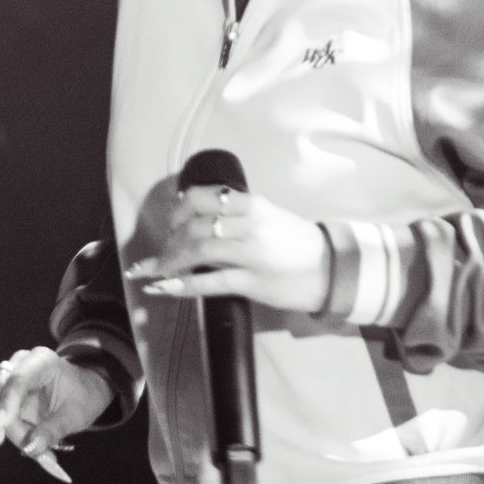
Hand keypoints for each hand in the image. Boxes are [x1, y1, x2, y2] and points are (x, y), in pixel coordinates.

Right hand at [0, 348, 114, 482]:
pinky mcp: (5, 395)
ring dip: (12, 434)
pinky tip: (32, 447)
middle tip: (30, 451)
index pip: (16, 381)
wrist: (84, 391)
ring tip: (41, 453)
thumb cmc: (83, 397)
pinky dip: (12, 435)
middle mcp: (20, 365)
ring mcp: (9, 378)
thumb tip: (30, 447)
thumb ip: (52, 430)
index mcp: (42, 361)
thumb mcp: (75, 416)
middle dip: (9, 426)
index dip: (4, 406)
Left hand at [129, 185, 330, 316]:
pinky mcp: (250, 282)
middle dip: (170, 240)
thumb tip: (201, 222)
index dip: (180, 207)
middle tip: (161, 252)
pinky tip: (163, 287)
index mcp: (254, 205)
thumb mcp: (271, 218)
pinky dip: (181, 285)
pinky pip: (209, 282)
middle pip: (195, 226)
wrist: (329, 269)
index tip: (171, 218)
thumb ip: (240, 217)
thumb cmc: (297, 243)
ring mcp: (250, 254)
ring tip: (154, 271)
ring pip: (197, 251)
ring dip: (168, 262)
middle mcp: (250, 225)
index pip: (205, 197)